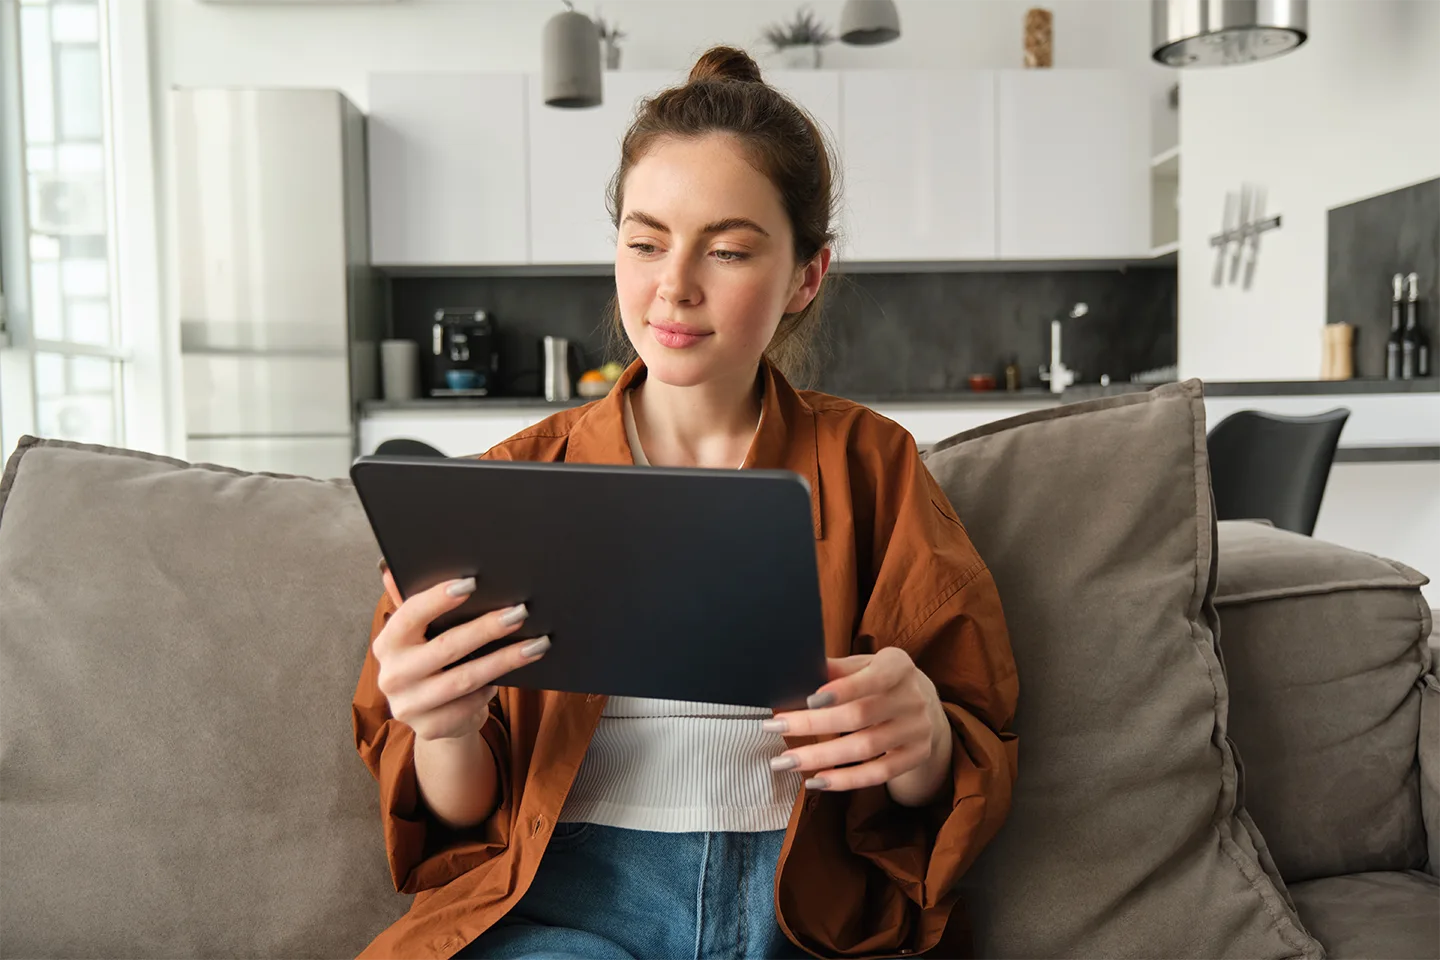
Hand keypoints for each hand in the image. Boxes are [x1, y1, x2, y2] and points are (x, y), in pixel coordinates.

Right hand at [372, 564, 549, 742]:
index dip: (438, 598)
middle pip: (447, 647)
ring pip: (466, 678)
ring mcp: (408, 706)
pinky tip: (512, 676)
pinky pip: (470, 704)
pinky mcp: (429, 728)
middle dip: (487, 628)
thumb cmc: (433, 661)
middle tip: (520, 611)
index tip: (471, 583)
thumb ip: (417, 605)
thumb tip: (392, 569)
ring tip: (537, 644)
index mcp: (387, 643)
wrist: (433, 714)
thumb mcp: (422, 634)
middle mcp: (391, 675)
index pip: (410, 615)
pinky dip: (492, 689)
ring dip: (505, 659)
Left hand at [764, 647, 952, 806]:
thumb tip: (797, 670)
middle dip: (813, 724)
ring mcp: (917, 729)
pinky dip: (845, 780)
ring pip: (865, 748)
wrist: (923, 704)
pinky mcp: (915, 756)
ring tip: (784, 761)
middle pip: (859, 715)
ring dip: (821, 756)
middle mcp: (912, 697)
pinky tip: (816, 780)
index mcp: (898, 666)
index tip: (809, 699)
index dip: (842, 690)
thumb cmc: (879, 680)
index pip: (872, 678)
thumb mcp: (864, 665)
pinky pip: (878, 774)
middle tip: (774, 728)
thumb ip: (836, 668)